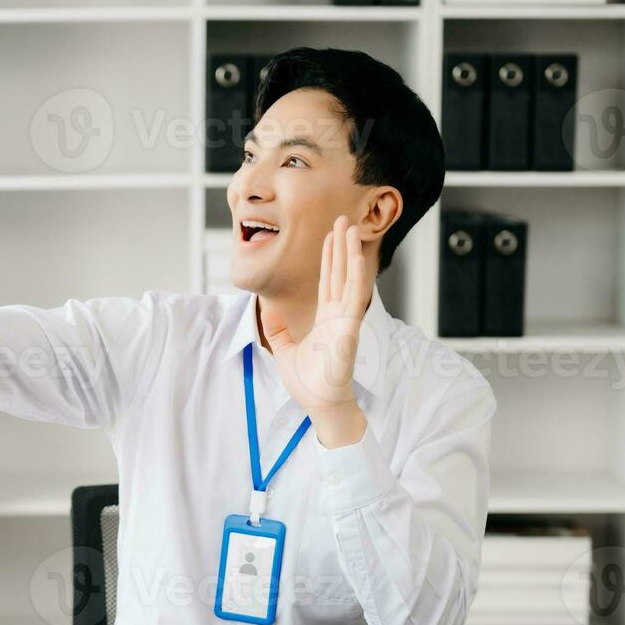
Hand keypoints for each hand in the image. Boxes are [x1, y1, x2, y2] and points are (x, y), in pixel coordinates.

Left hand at [264, 216, 369, 447]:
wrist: (321, 404)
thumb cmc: (309, 384)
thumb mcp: (284, 351)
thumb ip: (278, 331)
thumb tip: (268, 312)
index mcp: (326, 320)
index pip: (328, 282)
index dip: (329, 259)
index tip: (330, 237)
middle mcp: (338, 316)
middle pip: (340, 273)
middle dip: (341, 246)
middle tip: (342, 220)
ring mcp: (345, 320)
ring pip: (349, 278)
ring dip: (350, 253)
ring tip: (350, 227)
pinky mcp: (349, 328)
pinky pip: (354, 297)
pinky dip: (355, 276)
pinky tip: (356, 256)